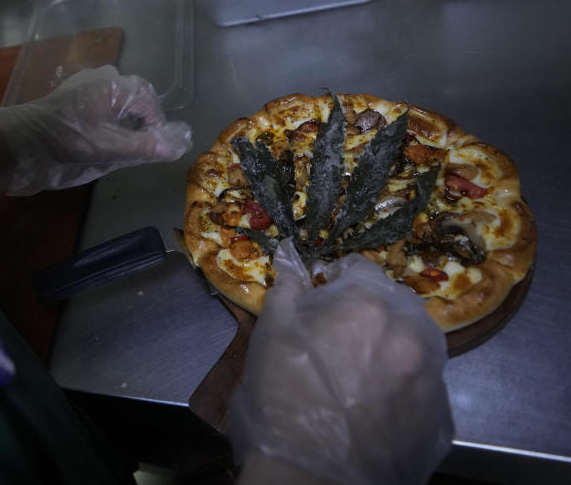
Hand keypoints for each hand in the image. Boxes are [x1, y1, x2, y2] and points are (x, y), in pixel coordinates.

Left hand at [0, 66, 191, 194]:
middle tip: (145, 140)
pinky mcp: (71, 94)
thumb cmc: (64, 142)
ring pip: (119, 93)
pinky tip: (105, 132)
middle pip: (135, 92)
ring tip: (127, 138)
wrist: (19, 144)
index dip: (157, 123)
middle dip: (145, 115)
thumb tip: (176, 146)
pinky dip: (111, 112)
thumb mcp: (106, 148)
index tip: (158, 144)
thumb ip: (142, 147)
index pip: (147, 101)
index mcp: (111, 86)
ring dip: (128, 113)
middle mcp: (101, 78)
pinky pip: (102, 97)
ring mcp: (84, 84)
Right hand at [229, 239, 454, 484]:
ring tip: (356, 377)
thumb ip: (287, 287)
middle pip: (394, 303)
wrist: (312, 483)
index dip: (333, 282)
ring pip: (414, 344)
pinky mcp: (442, 420)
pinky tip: (372, 411)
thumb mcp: (270, 334)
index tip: (316, 303)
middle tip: (333, 343)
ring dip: (390, 347)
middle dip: (367, 312)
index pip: (358, 267)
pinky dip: (401, 391)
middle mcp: (413, 331)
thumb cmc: (281, 401)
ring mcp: (433, 378)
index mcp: (368, 302)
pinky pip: (422, 389)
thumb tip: (289, 251)